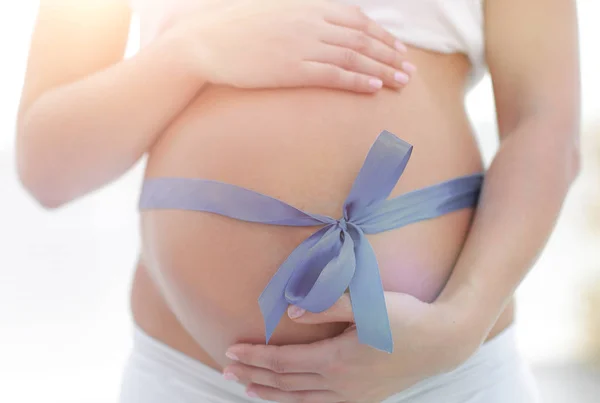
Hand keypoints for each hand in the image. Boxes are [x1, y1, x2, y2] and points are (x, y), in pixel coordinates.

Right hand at [165, 0, 415, 92]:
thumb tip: (322, 24)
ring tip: (401, 82)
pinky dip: (357, 80)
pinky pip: (333, 75)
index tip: (397, 48)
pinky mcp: (293, 68)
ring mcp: (303, 45)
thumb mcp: (273, 10)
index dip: (381, 34)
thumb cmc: (235, 27)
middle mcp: (311, 22)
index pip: (356, 19)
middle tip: (409, 69)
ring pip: (354, 57)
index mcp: (308, 6)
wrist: (205, 41)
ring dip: (382, 69)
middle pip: (362, 38)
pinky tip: (374, 88)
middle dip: (390, 54)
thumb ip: (302, 14)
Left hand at [223, 293, 479, 402]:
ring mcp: (353, 395)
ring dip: (270, 393)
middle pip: (286, 383)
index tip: (231, 352)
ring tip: (247, 388)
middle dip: (254, 376)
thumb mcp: (367, 306)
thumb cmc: (405, 319)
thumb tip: (291, 308)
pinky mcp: (364, 398)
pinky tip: (288, 399)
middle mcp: (341, 384)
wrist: (442, 343)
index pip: (284, 362)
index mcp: (338, 360)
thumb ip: (328, 305)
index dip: (255, 358)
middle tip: (227, 370)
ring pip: (300, 400)